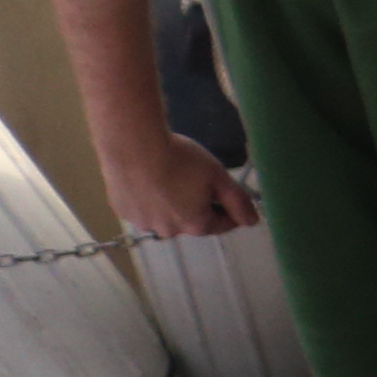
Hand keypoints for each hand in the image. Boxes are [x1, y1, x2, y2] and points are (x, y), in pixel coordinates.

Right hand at [102, 124, 256, 239]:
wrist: (134, 145)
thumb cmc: (180, 159)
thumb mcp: (218, 176)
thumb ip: (238, 201)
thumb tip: (252, 221)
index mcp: (195, 224)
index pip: (221, 224)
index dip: (230, 211)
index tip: (230, 198)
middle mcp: (169, 231)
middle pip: (192, 220)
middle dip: (198, 205)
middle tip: (195, 179)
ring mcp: (143, 222)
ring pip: (165, 215)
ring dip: (171, 203)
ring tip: (169, 177)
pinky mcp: (123, 211)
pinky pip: (142, 208)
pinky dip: (148, 198)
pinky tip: (147, 179)